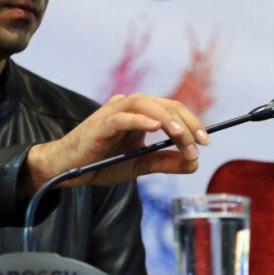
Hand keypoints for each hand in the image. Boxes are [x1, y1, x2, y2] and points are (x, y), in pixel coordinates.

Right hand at [24, 93, 208, 190]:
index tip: (205, 141)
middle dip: (185, 122)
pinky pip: (122, 117)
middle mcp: (128, 106)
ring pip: (145, 104)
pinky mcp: (100, 124)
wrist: (68, 170)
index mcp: (139, 113)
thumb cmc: (101, 163)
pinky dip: (140, 121)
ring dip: (168, 119)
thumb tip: (195, 163)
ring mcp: (113, 112)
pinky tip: (155, 128)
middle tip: (198, 143)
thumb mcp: (140, 164)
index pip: (171, 109)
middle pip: (164, 104)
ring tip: (182, 135)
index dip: (191, 122)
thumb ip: (166, 162)